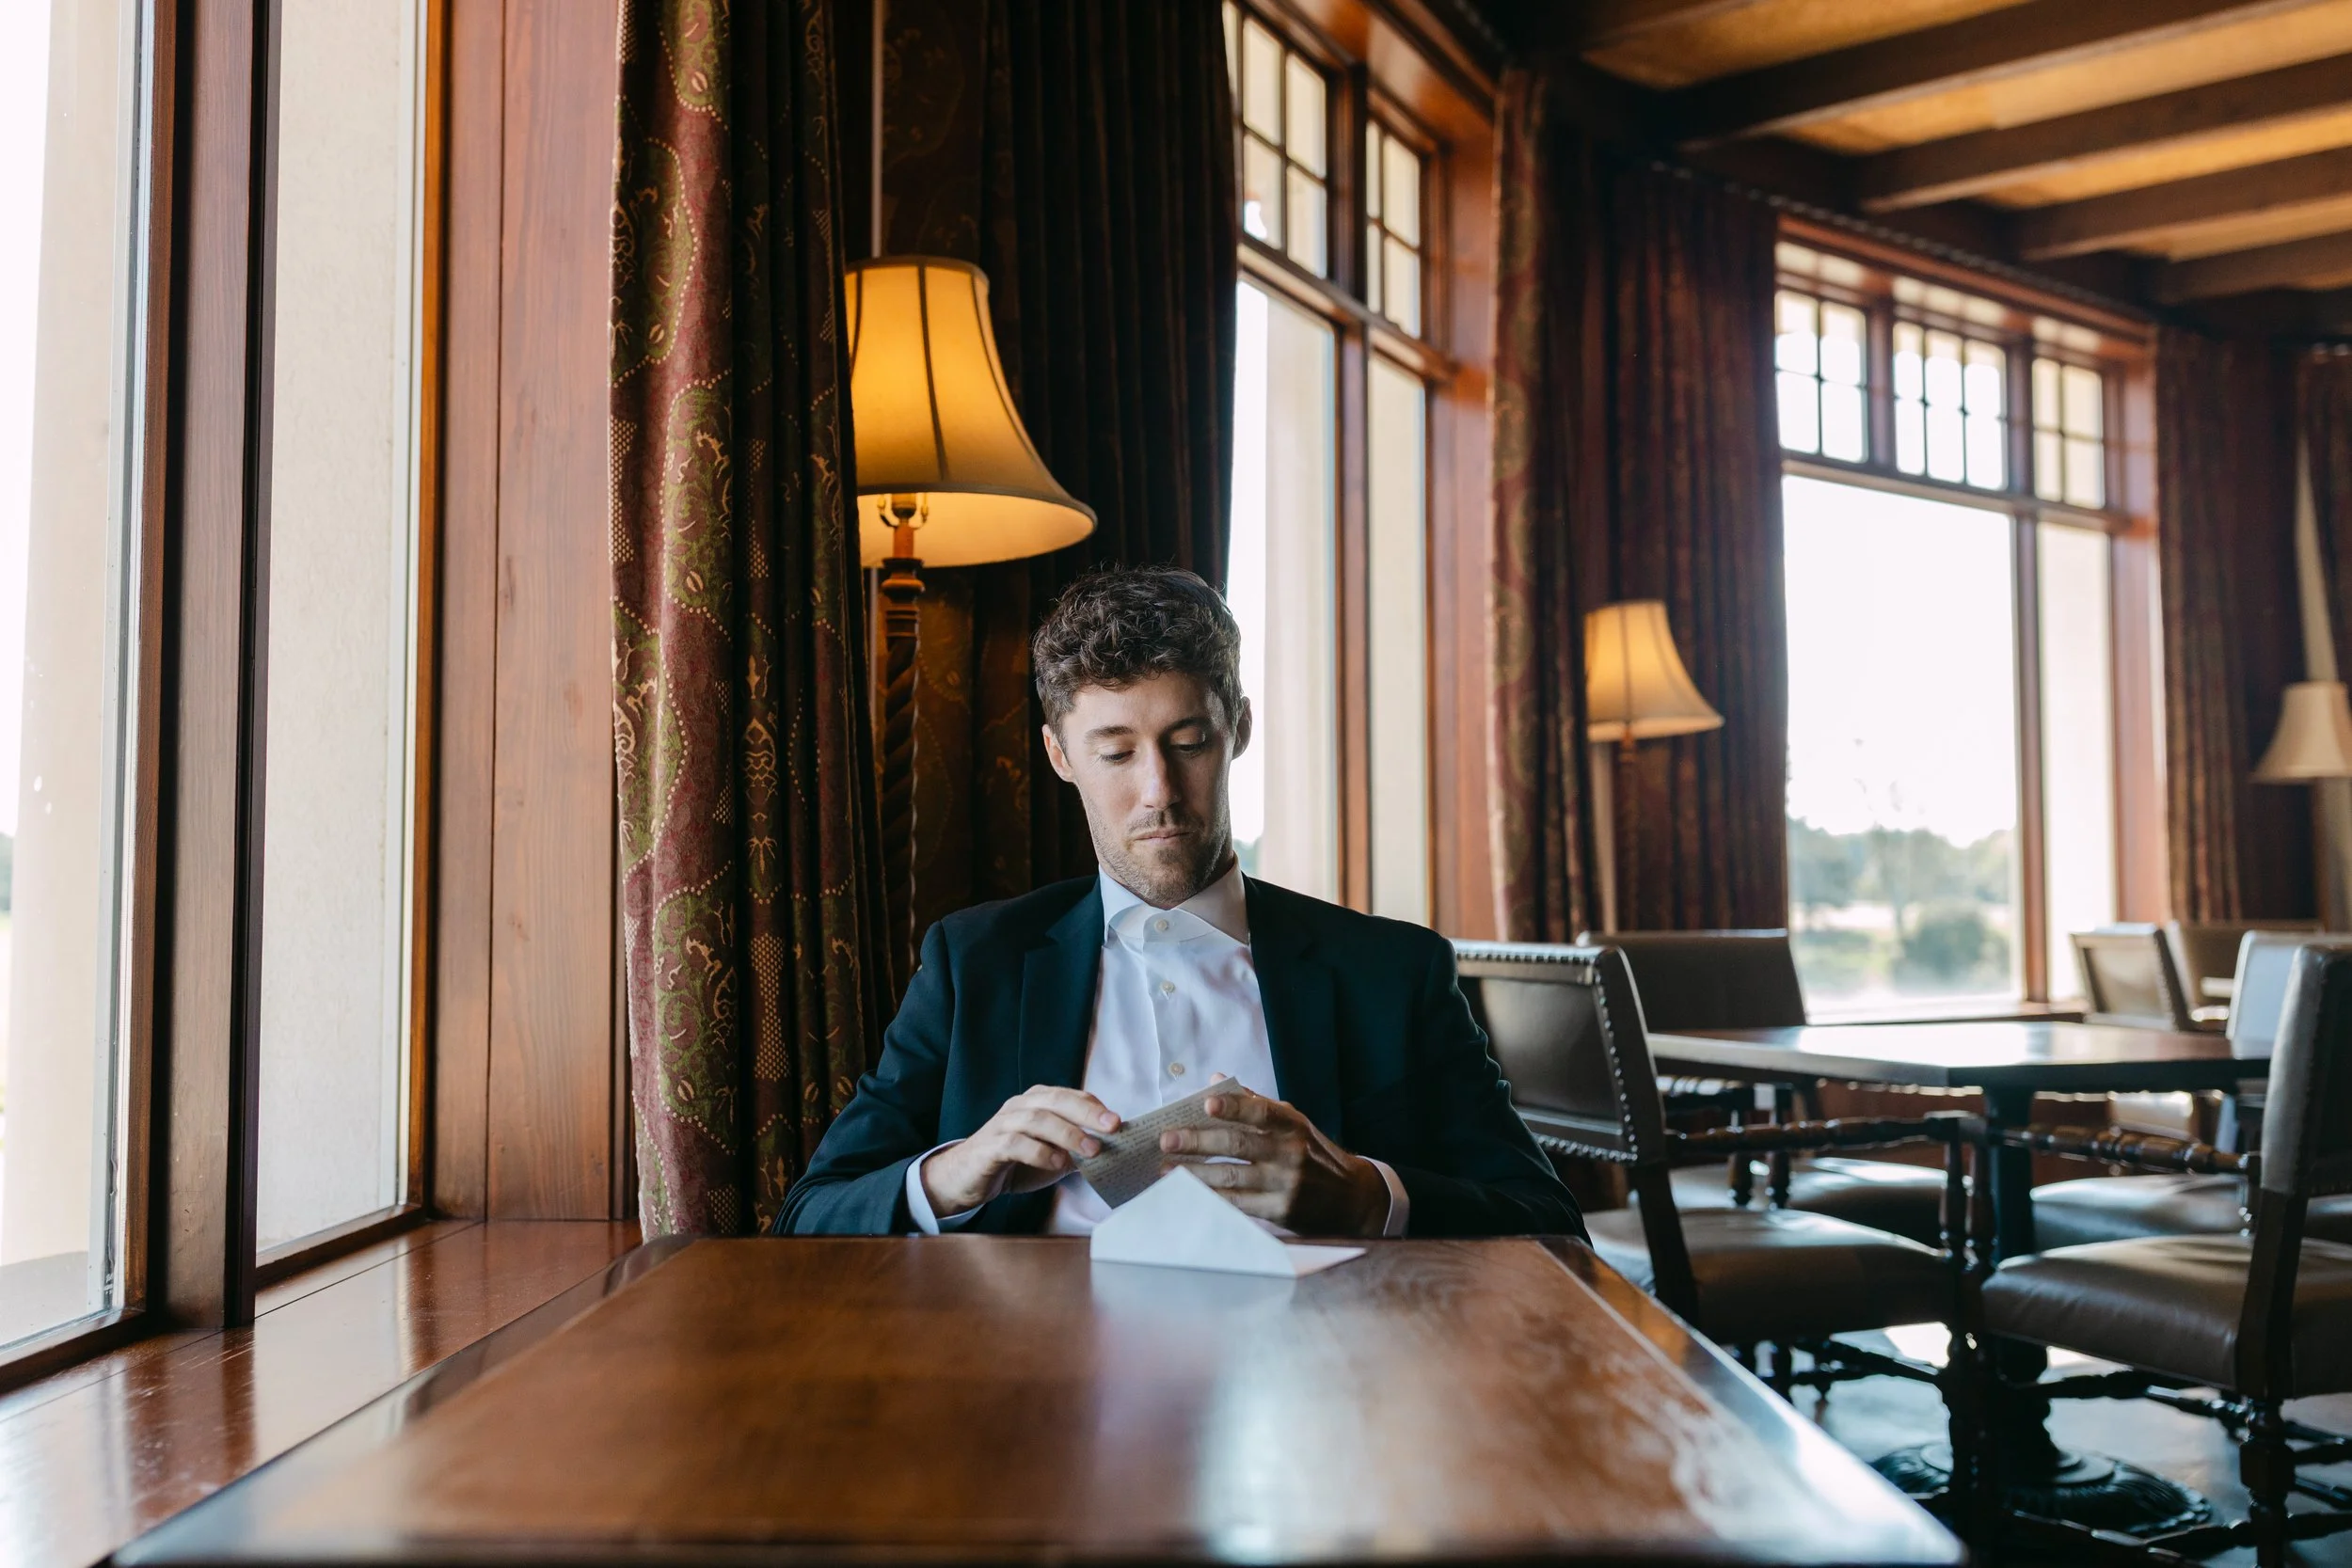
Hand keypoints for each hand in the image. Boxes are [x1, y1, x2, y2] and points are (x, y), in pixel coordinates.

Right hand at [921, 1086, 1119, 1216]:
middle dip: (1086, 1112)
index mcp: (1035, 1103)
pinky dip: (1039, 1152)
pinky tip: (1056, 1163)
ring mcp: (1001, 1125)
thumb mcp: (1051, 1155)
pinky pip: (1014, 1143)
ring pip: (1036, 1119)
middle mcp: (1018, 1107)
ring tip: (1091, 1150)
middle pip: (1054, 1100)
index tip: (1119, 1121)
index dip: (1094, 1105)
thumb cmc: (1012, 1163)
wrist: (965, 1178)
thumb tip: (1112, 1152)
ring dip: (1067, 1133)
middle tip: (1112, 1127)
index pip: (1068, 1095)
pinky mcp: (988, 1147)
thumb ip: (1076, 1150)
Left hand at [1156, 1083, 1389, 1236]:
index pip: (1262, 1111)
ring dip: (1195, 1173)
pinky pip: (1238, 1204)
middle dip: (1198, 1142)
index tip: (1206, 1103)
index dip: (1234, 1106)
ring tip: (1166, 1169)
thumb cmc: (1313, 1153)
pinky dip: (1210, 1197)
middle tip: (1166, 1140)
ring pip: (1232, 1177)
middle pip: (1238, 1145)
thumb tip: (1215, 1080)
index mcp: (1293, 1125)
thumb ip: (1255, 1103)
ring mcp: (1286, 1184)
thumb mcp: (1294, 1123)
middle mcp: (1291, 1153)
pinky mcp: (1280, 1211)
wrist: (1351, 1199)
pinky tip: (1188, 1192)